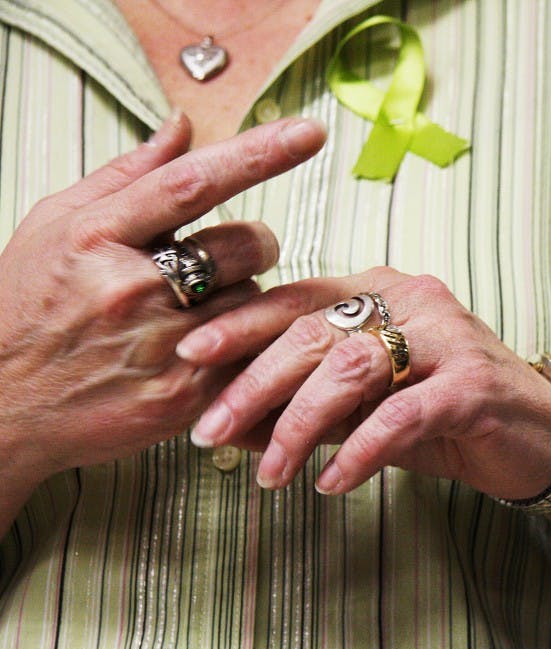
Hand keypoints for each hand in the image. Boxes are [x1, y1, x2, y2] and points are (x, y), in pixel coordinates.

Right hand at [0, 113, 326, 484]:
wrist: (2, 408)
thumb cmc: (27, 308)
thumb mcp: (55, 225)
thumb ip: (127, 174)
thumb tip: (182, 126)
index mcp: (97, 236)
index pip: (193, 183)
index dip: (258, 153)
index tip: (308, 133)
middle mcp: (132, 289)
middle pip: (246, 245)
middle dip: (251, 244)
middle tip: (220, 259)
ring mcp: (161, 347)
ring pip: (255, 299)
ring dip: (242, 296)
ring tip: (196, 308)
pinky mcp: (184, 396)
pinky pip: (252, 352)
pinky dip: (244, 342)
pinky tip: (207, 346)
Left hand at [178, 267, 550, 498]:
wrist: (539, 437)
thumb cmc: (445, 415)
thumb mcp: (368, 406)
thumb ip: (308, 404)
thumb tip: (228, 422)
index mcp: (382, 290)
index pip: (297, 298)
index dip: (240, 323)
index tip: (186, 354)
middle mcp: (413, 301)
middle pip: (314, 332)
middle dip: (252, 384)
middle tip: (209, 432)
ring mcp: (447, 338)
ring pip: (351, 368)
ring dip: (299, 426)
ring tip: (270, 475)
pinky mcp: (474, 383)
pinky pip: (401, 414)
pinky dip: (359, 451)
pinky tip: (331, 483)